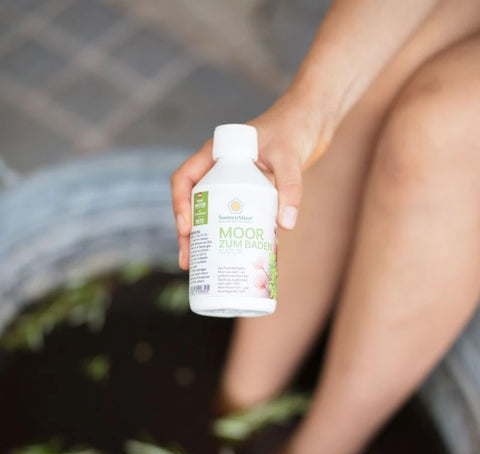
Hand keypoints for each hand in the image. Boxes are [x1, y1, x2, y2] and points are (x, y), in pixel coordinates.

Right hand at [170, 84, 332, 269]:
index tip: (187, 228)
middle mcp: (218, 169)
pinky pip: (229, 218)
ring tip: (199, 267)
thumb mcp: (291, 157)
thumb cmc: (295, 130)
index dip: (181, 204)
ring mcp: (231, 184)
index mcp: (216, 153)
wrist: (310, 123)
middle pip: (192, 204)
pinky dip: (226, 236)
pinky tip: (228, 257)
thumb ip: (290, 187)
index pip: (185, 178)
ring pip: (207, 215)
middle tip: (188, 260)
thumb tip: (286, 225)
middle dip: (187, 234)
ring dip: (202, 240)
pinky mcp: (247, 195)